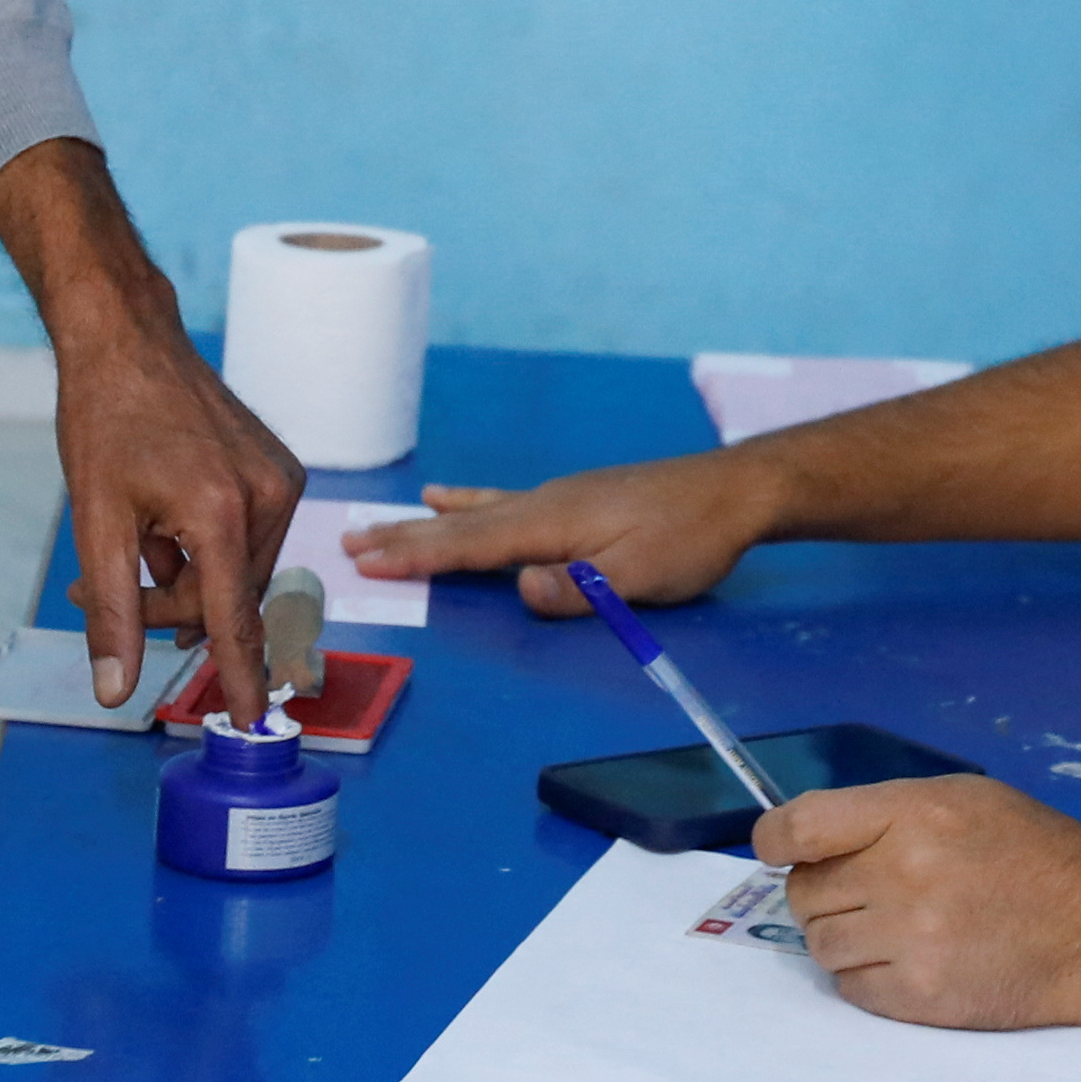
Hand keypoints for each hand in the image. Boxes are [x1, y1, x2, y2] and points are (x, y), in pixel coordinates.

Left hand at [0, 139, 301, 706]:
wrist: (129, 341)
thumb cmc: (106, 421)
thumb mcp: (95, 523)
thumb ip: (110, 612)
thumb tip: (115, 689)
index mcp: (224, 513)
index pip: (233, 620)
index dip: (238, 677)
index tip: (248, 720)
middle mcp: (269, 497)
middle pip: (226, 600)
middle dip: (168, 611)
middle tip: (98, 593)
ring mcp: (282, 481)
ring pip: (237, 573)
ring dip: (185, 581)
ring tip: (133, 545)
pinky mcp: (283, 471)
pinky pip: (248, 540)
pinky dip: (207, 550)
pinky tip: (163, 522)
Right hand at [347, 453, 775, 613]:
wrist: (735, 492)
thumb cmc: (692, 538)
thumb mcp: (640, 576)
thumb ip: (578, 588)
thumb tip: (522, 589)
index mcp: (554, 523)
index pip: (472, 545)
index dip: (417, 555)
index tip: (365, 561)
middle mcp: (544, 503)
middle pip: (460, 525)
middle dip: (402, 538)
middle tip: (345, 546)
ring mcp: (557, 497)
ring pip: (473, 513)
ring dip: (422, 523)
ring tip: (375, 526)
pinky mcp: (573, 499)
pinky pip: (501, 501)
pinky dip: (466, 501)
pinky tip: (445, 494)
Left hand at [756, 775, 1080, 1030]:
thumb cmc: (1037, 854)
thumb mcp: (968, 801)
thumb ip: (888, 814)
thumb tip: (809, 840)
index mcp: (917, 814)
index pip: (801, 827)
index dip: (774, 839)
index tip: (777, 848)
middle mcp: (906, 874)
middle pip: (804, 892)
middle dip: (822, 891)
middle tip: (863, 892)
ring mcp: (911, 941)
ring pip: (820, 944)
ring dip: (842, 936)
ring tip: (890, 927)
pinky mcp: (920, 998)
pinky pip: (849, 988)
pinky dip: (865, 975)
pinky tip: (906, 959)